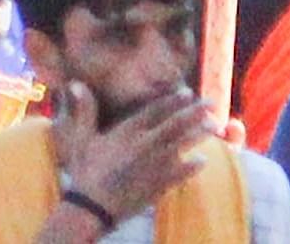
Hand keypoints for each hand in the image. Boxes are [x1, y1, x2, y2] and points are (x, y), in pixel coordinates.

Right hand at [52, 83, 210, 229]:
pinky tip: (204, 160)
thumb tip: (76, 83)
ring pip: (183, 145)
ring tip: (214, 125)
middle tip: (211, 102)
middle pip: (176, 124)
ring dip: (199, 134)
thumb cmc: (85, 171)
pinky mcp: (160, 184)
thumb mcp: (82, 138)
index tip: (188, 92)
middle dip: (195, 111)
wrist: (94, 206)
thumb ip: (84, 111)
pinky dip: (194, 166)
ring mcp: (156, 165)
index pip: (156, 111)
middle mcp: (146, 144)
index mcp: (128, 131)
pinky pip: (182, 173)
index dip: (173, 100)